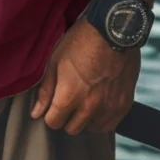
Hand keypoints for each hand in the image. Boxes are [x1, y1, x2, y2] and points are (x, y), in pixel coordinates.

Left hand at [30, 17, 140, 134]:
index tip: (54, 103)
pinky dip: (102, 118)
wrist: (113, 30)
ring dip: (86, 118)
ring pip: (91, 128)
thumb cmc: (81, 41)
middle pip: (72, 129)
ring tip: (86, 98)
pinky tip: (100, 102)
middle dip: (67, 117)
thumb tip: (36, 113)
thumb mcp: (56, 60)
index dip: (51, 113)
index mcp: (69, 96)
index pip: (53, 123)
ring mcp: (108, 108)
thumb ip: (46, 90)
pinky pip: (109, 125)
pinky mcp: (123, 105)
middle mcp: (89, 107)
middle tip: (70, 99)